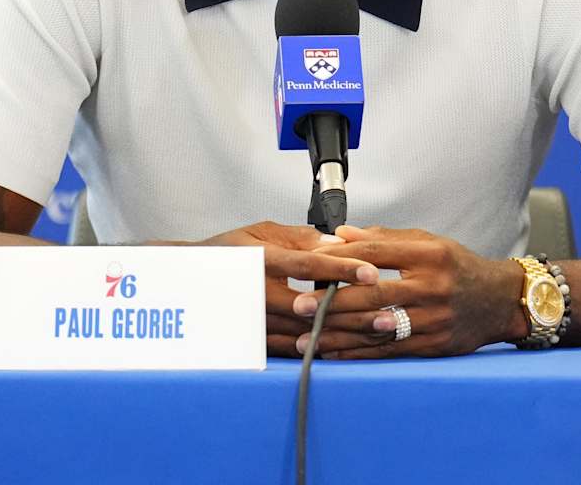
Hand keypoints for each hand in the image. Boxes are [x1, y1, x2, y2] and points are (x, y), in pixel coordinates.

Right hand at [199, 221, 378, 357]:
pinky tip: (352, 346)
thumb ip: (299, 238)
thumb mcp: (260, 233)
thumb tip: (336, 241)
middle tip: (388, 311)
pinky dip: (326, 346)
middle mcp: (259, 294)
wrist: (192, 284)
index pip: (306, 264)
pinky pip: (297, 348)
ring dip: (346, 332)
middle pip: (314, 306)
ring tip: (379, 329)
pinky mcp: (259, 343)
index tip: (370, 271)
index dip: (340, 268)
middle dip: (353, 310)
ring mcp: (258, 323)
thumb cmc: (228, 254)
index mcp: (261, 261)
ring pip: (308, 332)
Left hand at [298, 226, 522, 358]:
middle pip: (373, 293)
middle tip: (298, 305)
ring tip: (305, 338)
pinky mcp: (434, 345)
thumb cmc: (458, 267)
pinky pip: (389, 351)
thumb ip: (383, 238)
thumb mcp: (428, 242)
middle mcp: (432, 286)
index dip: (340, 258)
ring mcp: (434, 319)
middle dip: (331, 301)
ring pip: (377, 327)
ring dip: (338, 335)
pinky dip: (359, 354)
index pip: (375, 253)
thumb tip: (339, 234)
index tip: (309, 264)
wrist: (500, 300)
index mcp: (429, 254)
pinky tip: (334, 355)